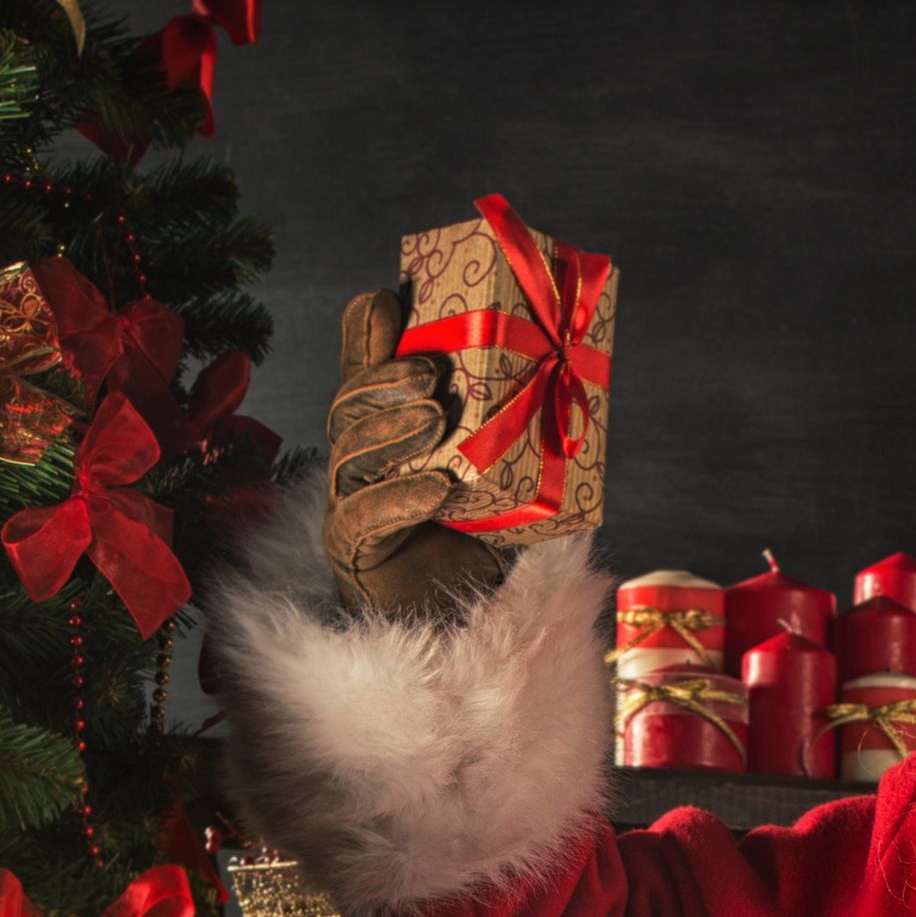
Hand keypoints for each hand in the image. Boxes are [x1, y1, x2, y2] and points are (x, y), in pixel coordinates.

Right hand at [324, 288, 502, 621]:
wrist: (464, 617)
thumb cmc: (485, 534)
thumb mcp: (506, 467)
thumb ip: (516, 422)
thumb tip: (567, 362)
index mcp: (384, 430)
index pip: (362, 371)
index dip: (366, 335)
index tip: (390, 299)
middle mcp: (357, 461)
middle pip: (350, 408)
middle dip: (384, 382)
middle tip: (429, 374)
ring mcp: (348, 503)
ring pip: (350, 455)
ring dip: (391, 432)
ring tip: (434, 419)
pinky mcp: (353, 551)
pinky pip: (363, 517)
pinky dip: (399, 499)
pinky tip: (435, 488)